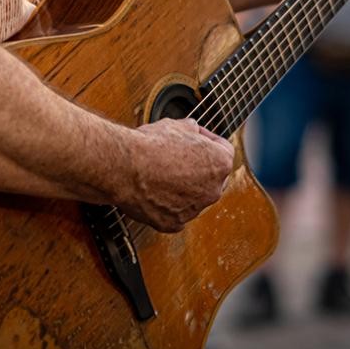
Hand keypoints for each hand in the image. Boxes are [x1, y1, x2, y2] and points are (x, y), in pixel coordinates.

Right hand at [118, 118, 234, 232]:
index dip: (208, 140)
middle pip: (212, 178)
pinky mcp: (173, 223)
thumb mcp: (175, 125)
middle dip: (199, 167)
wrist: (125, 167)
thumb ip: (190, 130)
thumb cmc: (150, 145)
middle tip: (181, 156)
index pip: (224, 150)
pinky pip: (174, 213)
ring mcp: (194, 210)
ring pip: (193, 198)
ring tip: (161, 172)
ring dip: (183, 187)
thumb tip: (190, 130)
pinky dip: (166, 204)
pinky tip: (154, 190)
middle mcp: (212, 190)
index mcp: (219, 163)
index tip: (196, 137)